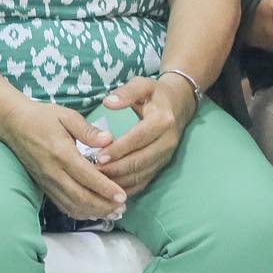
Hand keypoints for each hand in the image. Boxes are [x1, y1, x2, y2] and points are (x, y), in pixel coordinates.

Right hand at [3, 99, 127, 220]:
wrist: (14, 124)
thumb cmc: (43, 117)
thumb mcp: (67, 116)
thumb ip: (88, 130)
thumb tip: (108, 140)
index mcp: (61, 154)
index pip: (87, 177)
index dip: (106, 189)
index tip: (122, 196)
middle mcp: (54, 172)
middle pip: (80, 197)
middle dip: (103, 206)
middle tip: (122, 209)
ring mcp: (48, 182)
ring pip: (72, 205)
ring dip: (94, 212)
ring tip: (113, 213)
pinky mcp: (45, 187)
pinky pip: (63, 205)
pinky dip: (80, 212)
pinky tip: (94, 212)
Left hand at [95, 75, 197, 197]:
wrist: (179, 104)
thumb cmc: (156, 94)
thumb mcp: (143, 84)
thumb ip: (126, 92)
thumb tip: (108, 102)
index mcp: (162, 120)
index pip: (138, 138)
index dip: (118, 149)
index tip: (98, 156)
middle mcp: (167, 141)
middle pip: (140, 160)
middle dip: (116, 169)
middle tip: (93, 172)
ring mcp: (166, 155)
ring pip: (142, 174)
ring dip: (120, 181)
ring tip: (97, 181)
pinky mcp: (163, 165)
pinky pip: (145, 181)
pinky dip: (128, 188)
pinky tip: (111, 188)